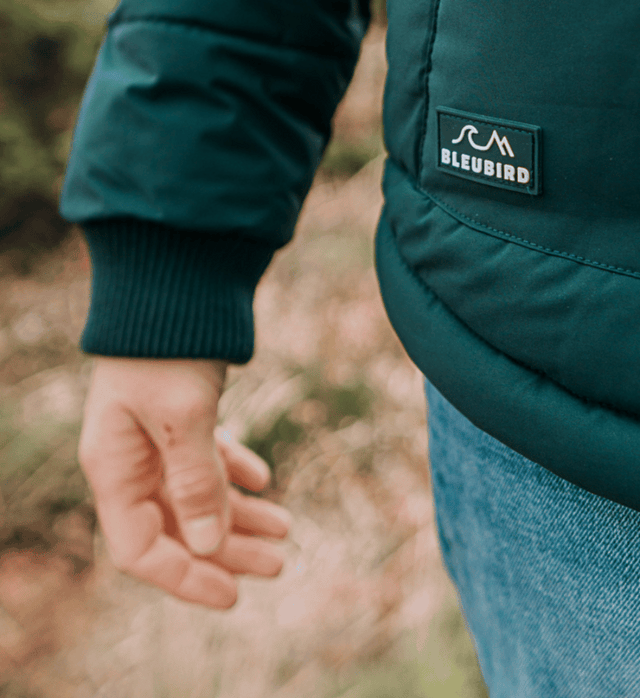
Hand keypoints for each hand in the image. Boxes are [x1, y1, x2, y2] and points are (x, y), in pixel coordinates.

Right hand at [77, 356, 291, 608]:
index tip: (234, 593)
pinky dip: (235, 471)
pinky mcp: (181, 413)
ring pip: (197, 495)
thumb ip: (195, 482)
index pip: (141, 548)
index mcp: (114, 467)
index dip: (186, 577)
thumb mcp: (184, 417)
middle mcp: (130, 459)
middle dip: (227, 550)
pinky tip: (265, 479)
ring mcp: (155, 436)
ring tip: (288, 529)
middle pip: (178, 526)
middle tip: (280, 562)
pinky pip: (206, 458)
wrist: (175, 284)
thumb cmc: (168, 348)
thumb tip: (210, 546)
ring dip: (239, 515)